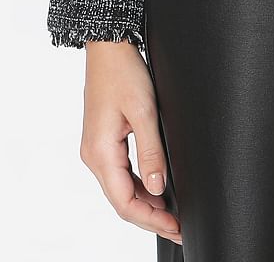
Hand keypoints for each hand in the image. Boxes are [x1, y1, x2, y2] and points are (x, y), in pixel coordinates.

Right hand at [78, 40, 182, 246]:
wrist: (108, 46)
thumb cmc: (123, 72)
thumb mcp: (144, 111)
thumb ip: (151, 152)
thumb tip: (158, 189)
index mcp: (100, 153)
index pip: (125, 203)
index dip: (151, 219)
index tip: (176, 225)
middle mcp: (94, 156)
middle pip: (122, 201)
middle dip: (151, 217)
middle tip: (179, 226)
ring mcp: (97, 149)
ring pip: (121, 189)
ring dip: (145, 204)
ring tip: (172, 213)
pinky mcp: (103, 141)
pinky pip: (120, 174)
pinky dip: (138, 186)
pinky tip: (156, 189)